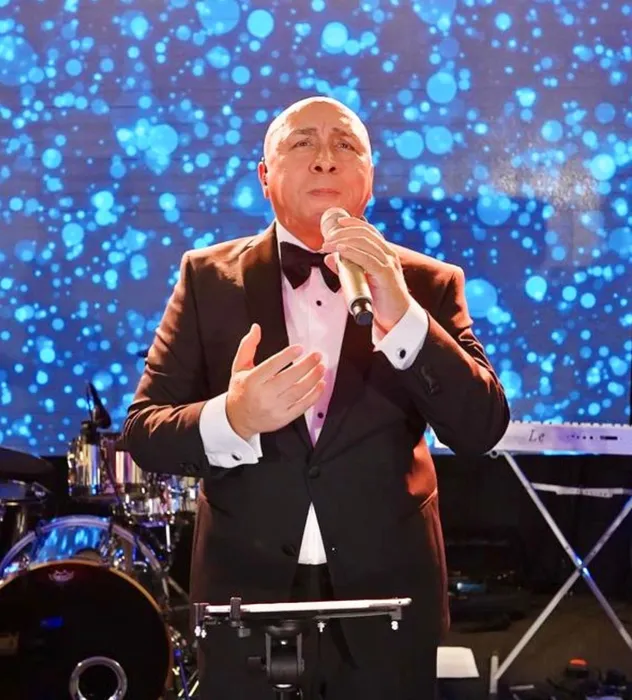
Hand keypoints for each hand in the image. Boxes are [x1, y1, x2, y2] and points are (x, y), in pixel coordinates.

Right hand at [226, 323, 325, 440]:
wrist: (237, 420)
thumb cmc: (240, 391)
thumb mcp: (239, 367)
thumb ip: (248, 346)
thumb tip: (256, 328)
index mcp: (251, 381)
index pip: (272, 366)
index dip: (287, 356)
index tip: (299, 348)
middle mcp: (263, 396)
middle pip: (288, 378)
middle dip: (306, 366)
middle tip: (317, 355)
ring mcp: (274, 409)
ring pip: (298, 392)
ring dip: (313, 379)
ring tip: (321, 368)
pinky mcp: (283, 418)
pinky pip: (302, 406)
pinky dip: (314, 396)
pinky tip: (321, 385)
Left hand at [321, 217, 410, 332]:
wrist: (396, 316)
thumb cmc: (380, 298)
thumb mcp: (360, 279)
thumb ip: (345, 268)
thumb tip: (328, 258)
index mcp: (385, 252)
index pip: (369, 230)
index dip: (353, 223)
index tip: (337, 224)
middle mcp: (388, 254)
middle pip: (364, 233)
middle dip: (342, 233)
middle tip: (326, 240)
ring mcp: (388, 263)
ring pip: (364, 243)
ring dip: (342, 241)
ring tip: (327, 245)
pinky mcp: (385, 275)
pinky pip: (367, 259)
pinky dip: (352, 252)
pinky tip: (340, 250)